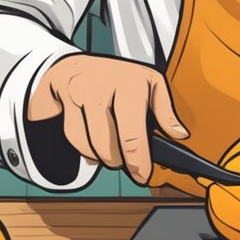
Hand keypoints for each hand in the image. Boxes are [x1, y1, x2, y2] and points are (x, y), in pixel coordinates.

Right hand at [26, 53, 188, 183]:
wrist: (77, 63)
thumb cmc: (118, 77)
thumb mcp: (149, 85)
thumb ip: (165, 111)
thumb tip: (180, 134)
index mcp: (130, 82)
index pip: (133, 132)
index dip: (138, 160)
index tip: (142, 175)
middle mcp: (101, 85)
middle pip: (106, 144)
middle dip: (117, 161)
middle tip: (124, 163)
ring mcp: (76, 90)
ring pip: (86, 144)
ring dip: (99, 156)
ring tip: (108, 150)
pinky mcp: (59, 99)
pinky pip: (70, 136)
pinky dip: (82, 147)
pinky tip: (90, 141)